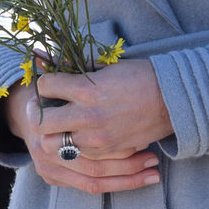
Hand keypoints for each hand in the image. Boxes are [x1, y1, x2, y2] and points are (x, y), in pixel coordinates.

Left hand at [4, 60, 171, 194]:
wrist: (171, 100)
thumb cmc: (139, 77)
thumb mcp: (106, 65)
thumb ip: (74, 66)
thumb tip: (42, 55)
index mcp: (87, 89)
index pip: (45, 87)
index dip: (44, 83)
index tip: (49, 83)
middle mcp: (88, 116)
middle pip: (42, 122)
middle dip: (36, 113)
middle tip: (40, 108)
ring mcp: (96, 137)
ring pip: (54, 144)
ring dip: (51, 133)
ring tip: (56, 124)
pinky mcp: (105, 150)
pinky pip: (76, 153)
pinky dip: (71, 144)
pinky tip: (76, 133)